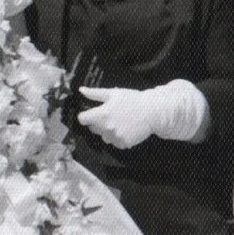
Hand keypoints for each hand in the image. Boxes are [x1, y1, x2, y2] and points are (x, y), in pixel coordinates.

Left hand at [77, 81, 208, 148]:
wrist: (152, 112)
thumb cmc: (132, 100)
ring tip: (120, 122)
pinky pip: (114, 143)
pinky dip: (118, 138)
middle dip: (98, 123)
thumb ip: (95, 93)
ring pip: (104, 137)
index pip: (82, 119)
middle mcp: (106, 128)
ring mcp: (115, 137)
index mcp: (101, 114)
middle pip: (93, 129)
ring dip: (108, 131)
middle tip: (111, 116)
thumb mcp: (113, 93)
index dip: (86, 115)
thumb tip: (81, 90)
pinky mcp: (123, 143)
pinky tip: (125, 128)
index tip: (91, 114)